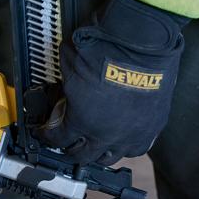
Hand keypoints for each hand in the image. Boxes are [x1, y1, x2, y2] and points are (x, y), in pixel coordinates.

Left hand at [34, 0, 187, 165]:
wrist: (142, 40)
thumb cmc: (105, 47)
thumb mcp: (70, 65)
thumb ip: (66, 85)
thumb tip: (66, 88)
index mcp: (81, 120)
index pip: (56, 139)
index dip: (47, 135)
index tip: (46, 132)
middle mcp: (106, 134)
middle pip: (83, 156)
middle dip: (71, 150)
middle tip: (69, 142)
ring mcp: (131, 133)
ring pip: (111, 157)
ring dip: (100, 152)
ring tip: (95, 144)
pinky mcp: (152, 126)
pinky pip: (138, 148)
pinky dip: (127, 146)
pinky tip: (122, 140)